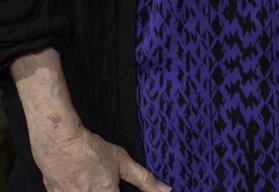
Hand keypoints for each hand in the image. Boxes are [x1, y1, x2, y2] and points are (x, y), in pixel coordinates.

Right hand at [11, 47, 168, 191]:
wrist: (59, 144)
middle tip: (105, 181)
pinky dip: (79, 190)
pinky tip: (80, 183)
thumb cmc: (90, 150)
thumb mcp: (122, 161)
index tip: (119, 188)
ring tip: (91, 178)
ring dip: (92, 189)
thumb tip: (166, 190)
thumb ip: (144, 179)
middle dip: (108, 189)